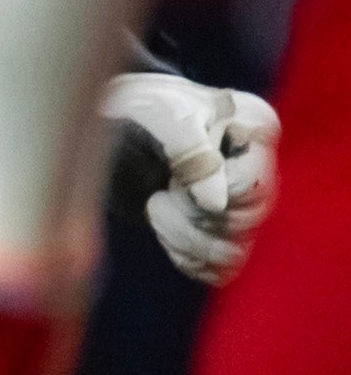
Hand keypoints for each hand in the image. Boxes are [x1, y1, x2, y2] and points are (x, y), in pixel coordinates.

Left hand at [103, 71, 278, 281]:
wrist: (116, 118)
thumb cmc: (142, 106)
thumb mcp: (163, 114)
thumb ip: (190, 152)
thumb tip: (215, 204)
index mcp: (257, 130)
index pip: (251, 186)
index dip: (207, 191)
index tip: (173, 176)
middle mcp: (259, 168)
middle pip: (247, 221)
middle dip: (192, 216)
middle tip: (159, 197)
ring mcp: (241, 201)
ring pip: (234, 251)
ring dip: (186, 240)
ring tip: (156, 208)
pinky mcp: (219, 227)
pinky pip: (218, 268)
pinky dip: (186, 257)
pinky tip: (162, 231)